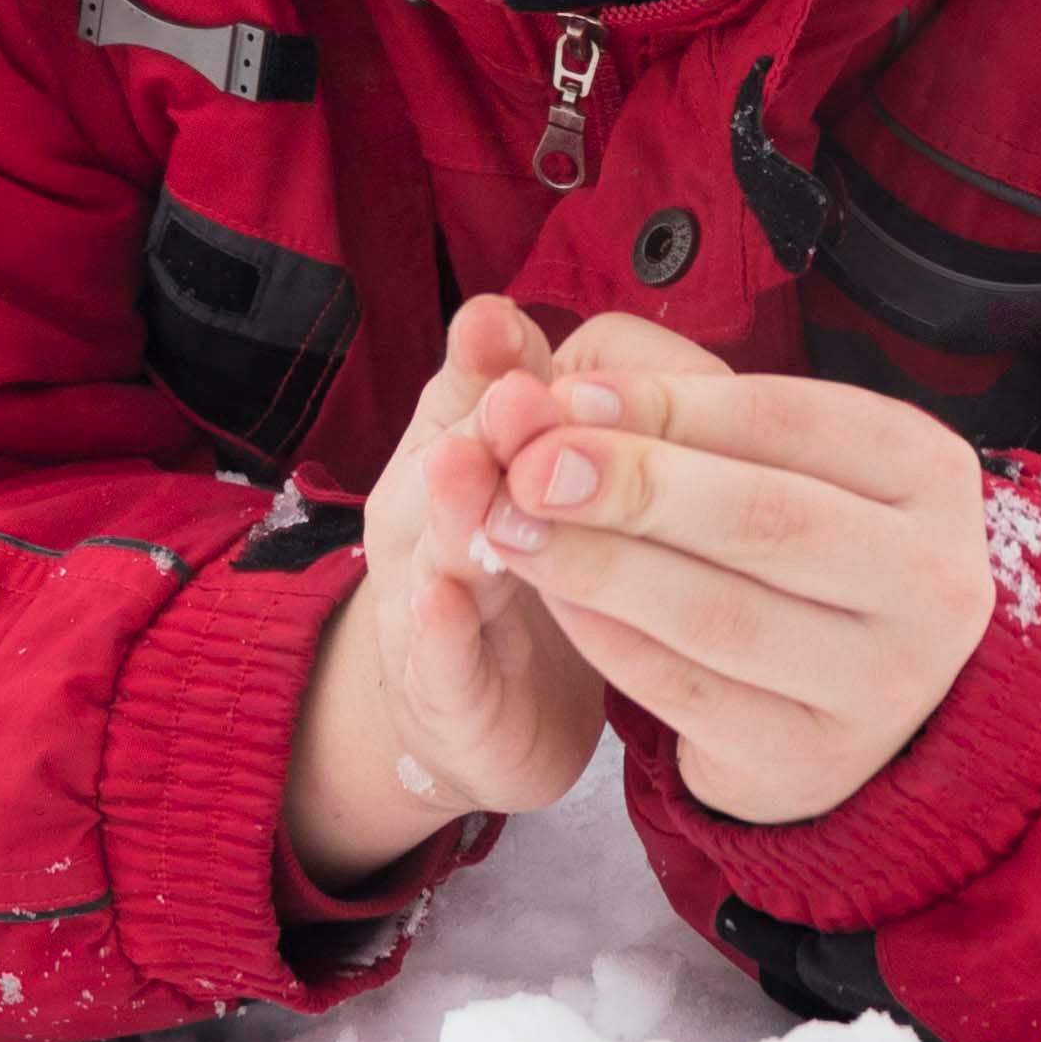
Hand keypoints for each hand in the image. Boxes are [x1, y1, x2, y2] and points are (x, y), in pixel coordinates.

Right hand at [280, 299, 618, 886]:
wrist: (478, 716)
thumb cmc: (538, 574)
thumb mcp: (552, 480)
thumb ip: (577, 409)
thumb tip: (615, 333)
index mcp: (460, 448)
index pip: (471, 389)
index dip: (493, 360)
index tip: (501, 325)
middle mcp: (430, 516)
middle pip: (455, 458)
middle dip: (485, 427)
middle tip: (516, 396)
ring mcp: (425, 605)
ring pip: (437, 552)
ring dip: (455, 513)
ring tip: (468, 471)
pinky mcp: (440, 695)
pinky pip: (436, 662)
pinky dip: (439, 635)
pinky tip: (446, 606)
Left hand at [471, 321, 993, 829]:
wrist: (855, 690)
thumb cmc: (805, 542)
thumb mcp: (780, 460)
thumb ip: (684, 416)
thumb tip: (565, 398)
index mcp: (930, 473)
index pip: (787, 419)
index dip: (666, 405)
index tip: (562, 394)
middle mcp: (931, 581)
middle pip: (760, 518)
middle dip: (630, 486)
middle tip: (526, 466)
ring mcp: (883, 686)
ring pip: (717, 614)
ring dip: (597, 565)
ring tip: (511, 527)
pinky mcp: (810, 762)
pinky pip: (686, 693)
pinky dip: (607, 639)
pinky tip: (552, 600)